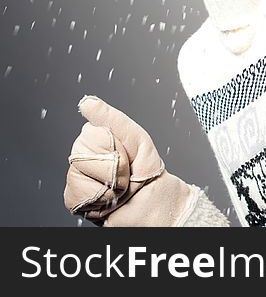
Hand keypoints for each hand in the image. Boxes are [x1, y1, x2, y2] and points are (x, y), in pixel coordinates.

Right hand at [63, 95, 199, 225]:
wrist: (152, 202)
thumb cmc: (145, 170)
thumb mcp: (135, 138)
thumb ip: (110, 118)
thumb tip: (87, 102)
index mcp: (98, 138)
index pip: (89, 133)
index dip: (112, 145)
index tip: (127, 153)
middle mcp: (84, 156)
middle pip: (80, 151)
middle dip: (111, 163)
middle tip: (124, 172)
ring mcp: (77, 176)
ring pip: (78, 172)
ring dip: (106, 182)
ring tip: (117, 185)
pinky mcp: (74, 198)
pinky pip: (76, 192)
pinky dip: (98, 197)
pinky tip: (107, 197)